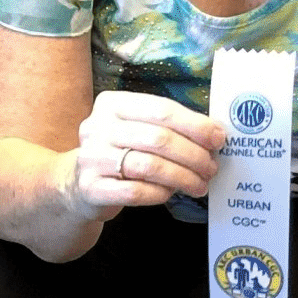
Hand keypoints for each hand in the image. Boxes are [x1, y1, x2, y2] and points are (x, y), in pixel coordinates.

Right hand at [69, 91, 225, 215]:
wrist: (77, 185)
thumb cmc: (119, 153)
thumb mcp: (137, 130)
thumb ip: (168, 127)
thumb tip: (215, 134)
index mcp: (112, 104)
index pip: (162, 109)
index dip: (195, 125)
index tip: (219, 139)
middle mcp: (97, 127)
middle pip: (158, 138)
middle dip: (193, 155)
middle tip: (211, 167)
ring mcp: (90, 157)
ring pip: (149, 166)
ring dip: (182, 177)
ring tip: (199, 185)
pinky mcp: (89, 188)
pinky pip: (135, 191)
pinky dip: (160, 193)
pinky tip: (171, 194)